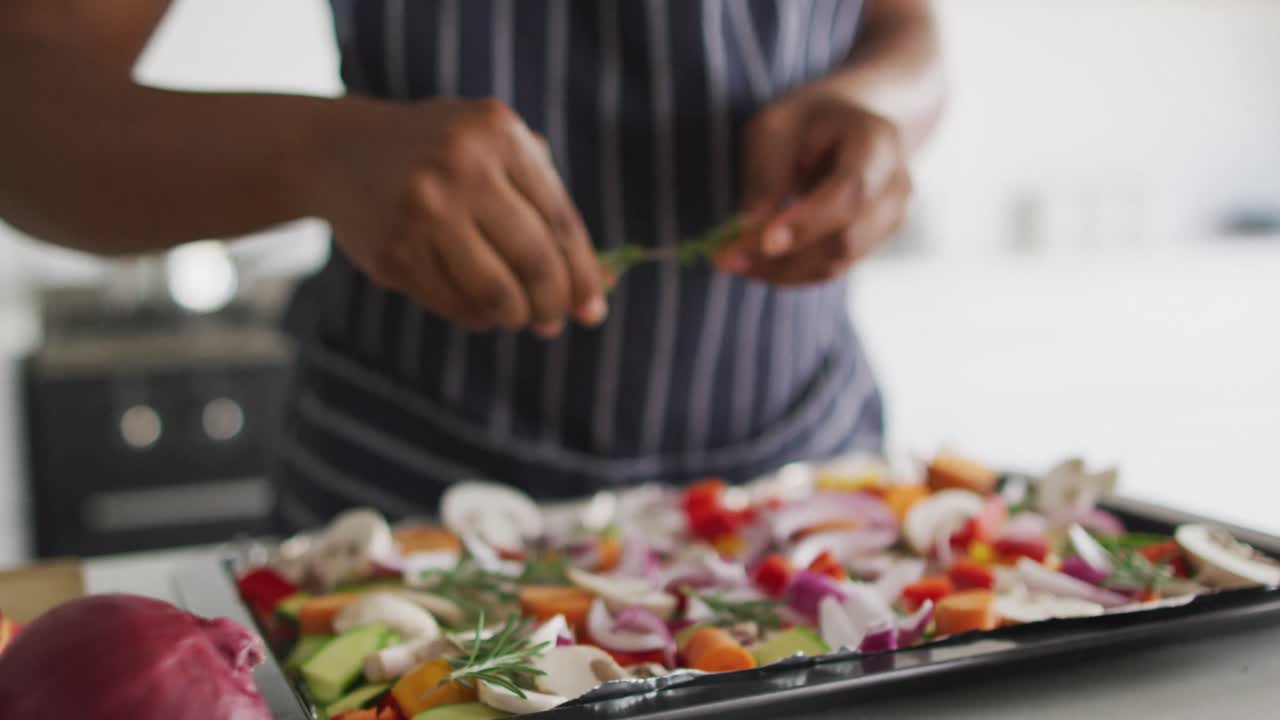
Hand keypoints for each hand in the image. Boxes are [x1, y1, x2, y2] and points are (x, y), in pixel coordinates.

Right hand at [316, 97, 605, 334]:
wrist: (340, 153)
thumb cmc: (443, 154)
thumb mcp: (495, 150)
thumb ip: (548, 202)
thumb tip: (602, 283)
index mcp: (497, 132)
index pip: (560, 220)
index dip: (583, 273)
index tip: (594, 308)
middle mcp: (459, 168)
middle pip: (534, 261)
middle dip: (554, 303)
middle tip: (556, 321)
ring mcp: (421, 212)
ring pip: (496, 293)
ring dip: (517, 316)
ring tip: (521, 315)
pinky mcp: (393, 254)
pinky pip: (454, 305)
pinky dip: (478, 316)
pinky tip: (482, 308)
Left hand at [715, 89, 911, 285]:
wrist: (850, 125)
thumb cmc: (808, 122)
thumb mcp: (776, 128)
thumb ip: (767, 173)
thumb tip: (751, 225)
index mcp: (877, 142)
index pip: (851, 192)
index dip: (809, 222)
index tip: (764, 241)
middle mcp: (894, 186)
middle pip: (844, 239)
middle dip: (782, 256)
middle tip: (725, 257)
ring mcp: (888, 220)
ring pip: (834, 264)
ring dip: (778, 270)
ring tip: (729, 259)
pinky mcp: (870, 245)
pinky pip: (828, 270)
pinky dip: (787, 273)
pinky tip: (752, 261)